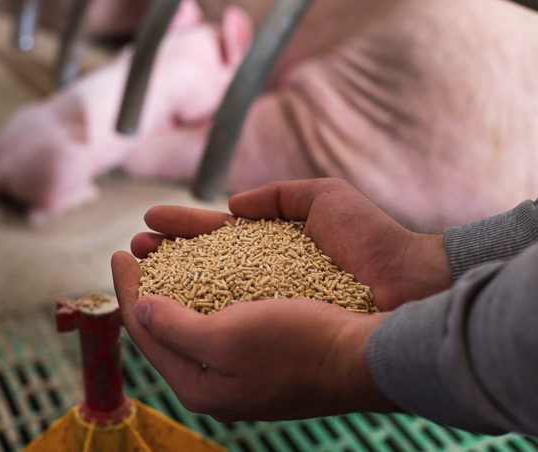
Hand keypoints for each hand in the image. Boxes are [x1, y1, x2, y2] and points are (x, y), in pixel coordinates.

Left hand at [112, 251, 399, 421]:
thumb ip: (174, 328)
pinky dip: (211, 290)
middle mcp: (216, 380)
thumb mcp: (226, 339)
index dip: (128, 289)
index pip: (146, 333)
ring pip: (197, 318)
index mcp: (199, 384)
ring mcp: (242, 367)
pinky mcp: (265, 352)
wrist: (365, 356)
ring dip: (179, 282)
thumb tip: (141, 311)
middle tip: (139, 246)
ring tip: (168, 249)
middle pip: (168, 326)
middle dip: (150, 283)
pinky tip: (213, 270)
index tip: (119, 253)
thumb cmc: (298, 346)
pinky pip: (225, 316)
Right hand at [131, 178, 452, 310]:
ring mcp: (266, 309)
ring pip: (205, 293)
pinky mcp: (270, 333)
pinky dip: (190, 308)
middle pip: (203, 266)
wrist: (404, 286)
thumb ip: (277, 195)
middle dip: (166, 254)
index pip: (218, 237)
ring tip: (135, 263)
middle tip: (133, 245)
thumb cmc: (371, 241)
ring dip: (167, 278)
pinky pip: (222, 320)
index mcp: (273, 249)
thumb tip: (232, 207)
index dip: (183, 228)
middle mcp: (264, 282)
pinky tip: (162, 300)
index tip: (150, 220)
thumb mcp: (321, 199)